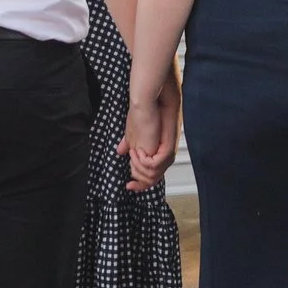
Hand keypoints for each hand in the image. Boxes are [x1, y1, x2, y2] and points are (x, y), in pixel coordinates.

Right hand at [121, 74, 178, 190]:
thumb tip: (120, 151)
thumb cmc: (143, 114)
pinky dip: (141, 162)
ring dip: (137, 167)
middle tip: (130, 164)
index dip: (140, 185)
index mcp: (158, 153)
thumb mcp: (132, 133)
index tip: (128, 186)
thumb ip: (129, 144)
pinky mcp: (166, 150)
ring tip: (133, 152)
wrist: (149, 102)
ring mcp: (167, 154)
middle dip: (137, 178)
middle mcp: (165, 156)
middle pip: (152, 181)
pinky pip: (153, 167)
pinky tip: (136, 152)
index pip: (152, 178)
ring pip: (152, 177)